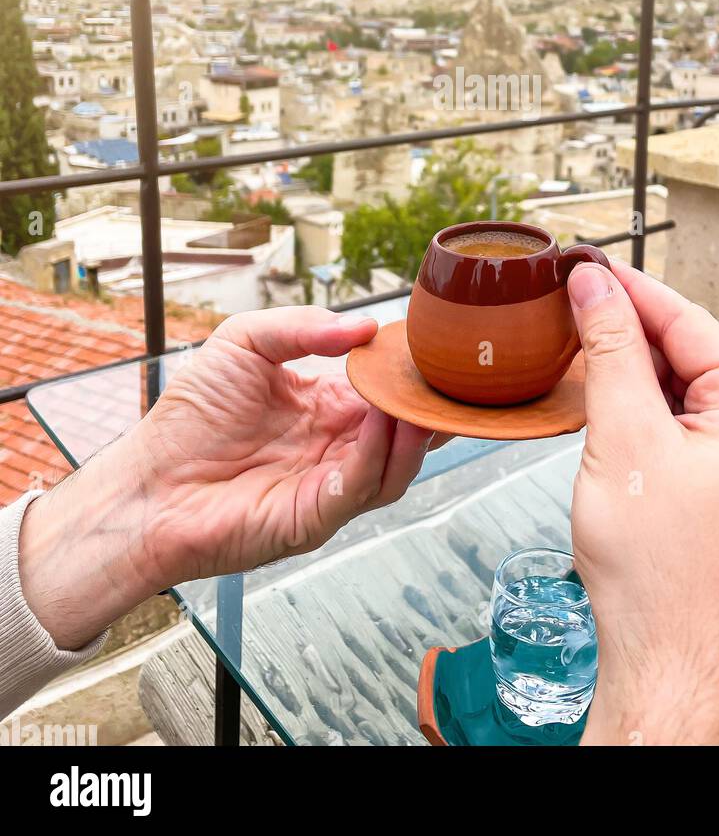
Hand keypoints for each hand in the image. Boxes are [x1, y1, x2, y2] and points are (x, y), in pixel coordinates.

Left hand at [20, 307, 442, 649]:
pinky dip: (377, 458)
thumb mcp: (244, 343)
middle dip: (427, 407)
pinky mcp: (315, 518)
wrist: (147, 482)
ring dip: (412, 434)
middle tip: (446, 377)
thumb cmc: (188, 417)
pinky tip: (380, 426)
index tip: (430, 345)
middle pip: (403, 432)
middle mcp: (336, 449)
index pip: (385, 391)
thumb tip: (363, 327)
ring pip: (395, 465)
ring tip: (418, 400)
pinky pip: (360, 489)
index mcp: (326, 408)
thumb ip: (302, 327)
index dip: (408, 373)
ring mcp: (329, 486)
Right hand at [566, 260, 718, 745]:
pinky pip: (678, 424)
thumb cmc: (660, 571)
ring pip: (678, 388)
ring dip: (625, 372)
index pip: (689, 323)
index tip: (580, 262)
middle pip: (685, 352)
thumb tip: (592, 284)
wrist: (669, 663)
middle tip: (561, 300)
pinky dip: (636, 410)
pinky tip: (596, 398)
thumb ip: (609, 350)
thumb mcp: (624, 439)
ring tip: (569, 346)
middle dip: (622, 332)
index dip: (628, 290)